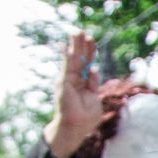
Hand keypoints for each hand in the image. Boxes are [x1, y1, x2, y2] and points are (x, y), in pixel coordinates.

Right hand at [45, 33, 105, 157]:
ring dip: (75, 45)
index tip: (91, 40)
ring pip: (73, 59)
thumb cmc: (86, 116)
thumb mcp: (94, 97)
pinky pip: (65, 67)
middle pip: (80, 58)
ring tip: (76, 32)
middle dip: (81, 45)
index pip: (87, 63)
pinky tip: (65, 46)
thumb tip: (93, 68)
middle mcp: (75, 79)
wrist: (76, 126)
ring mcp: (68, 80)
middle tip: (82, 31)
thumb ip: (93, 83)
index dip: (90, 52)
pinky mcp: (63, 82)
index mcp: (84, 82)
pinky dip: (66, 56)